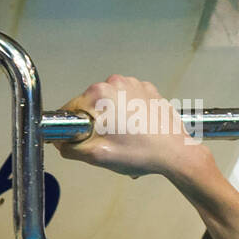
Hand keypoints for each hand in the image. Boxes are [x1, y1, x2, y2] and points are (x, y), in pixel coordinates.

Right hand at [55, 75, 209, 179]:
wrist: (178, 153)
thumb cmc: (143, 154)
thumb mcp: (98, 156)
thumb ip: (70, 148)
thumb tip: (60, 142)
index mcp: (100, 94)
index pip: (71, 109)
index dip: (74, 127)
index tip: (86, 139)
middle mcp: (117, 82)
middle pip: (92, 106)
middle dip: (97, 124)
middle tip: (112, 142)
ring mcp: (135, 84)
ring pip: (111, 103)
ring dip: (113, 119)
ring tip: (127, 138)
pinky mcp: (149, 90)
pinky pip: (129, 102)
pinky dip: (130, 114)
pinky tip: (139, 131)